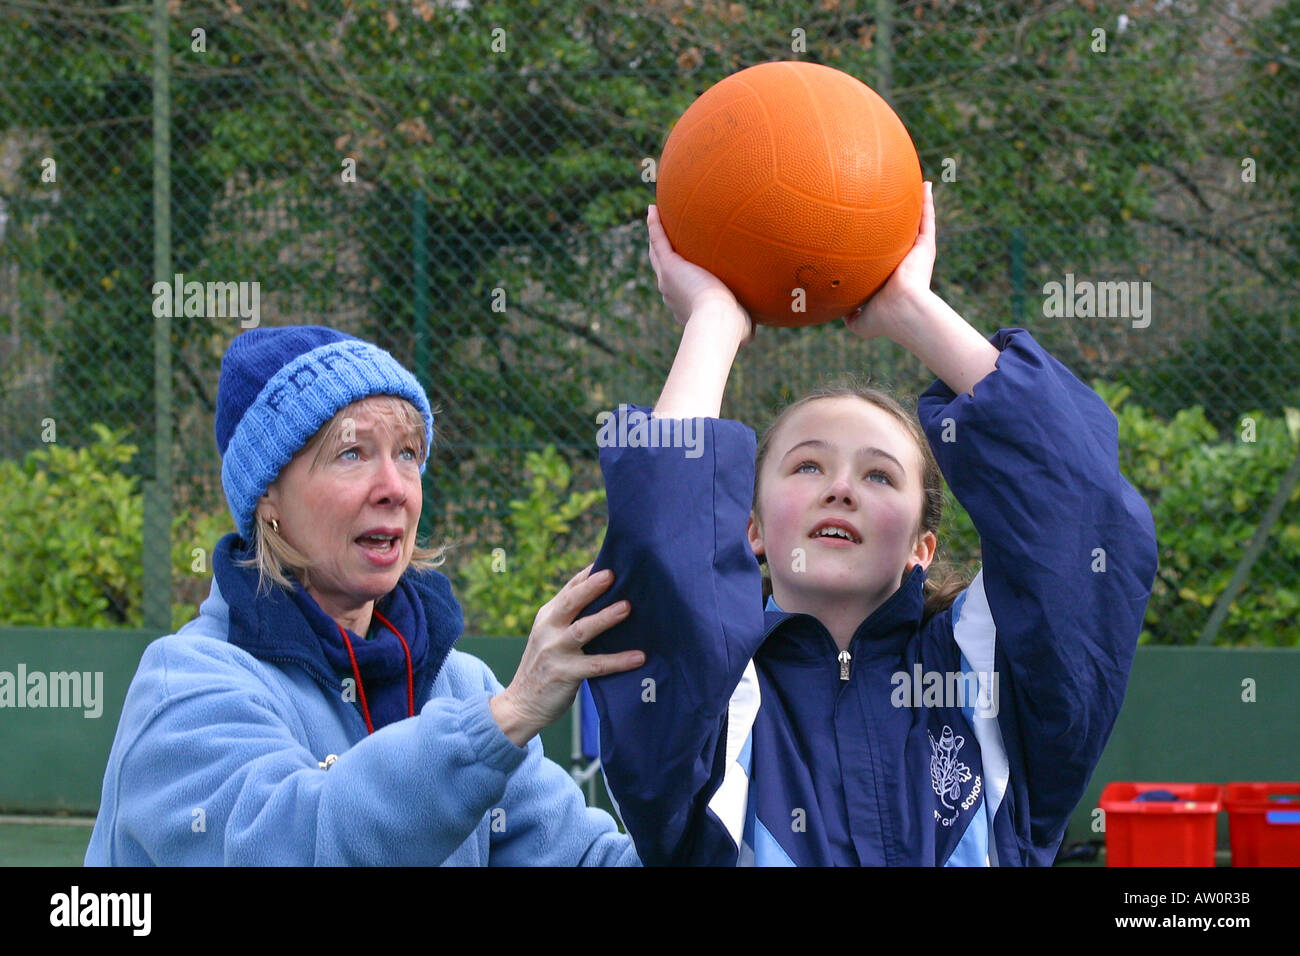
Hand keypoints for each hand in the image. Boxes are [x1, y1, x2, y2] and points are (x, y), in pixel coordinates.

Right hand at [490, 564, 641, 746]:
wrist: (521, 704)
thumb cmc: (545, 666)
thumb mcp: (550, 636)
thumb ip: (570, 618)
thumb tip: (609, 597)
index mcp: (547, 616)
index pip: (570, 588)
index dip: (590, 574)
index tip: (613, 559)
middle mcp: (548, 629)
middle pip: (571, 601)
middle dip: (592, 586)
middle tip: (614, 573)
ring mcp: (554, 651)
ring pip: (582, 629)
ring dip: (605, 618)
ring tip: (627, 607)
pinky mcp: (564, 673)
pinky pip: (596, 664)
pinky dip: (618, 660)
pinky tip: (638, 657)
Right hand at [647, 204, 754, 344]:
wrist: (719, 321)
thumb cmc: (734, 327)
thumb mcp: (743, 324)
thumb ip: (747, 319)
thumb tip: (760, 322)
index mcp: (687, 306)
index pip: (681, 289)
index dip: (681, 278)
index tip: (685, 270)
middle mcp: (672, 293)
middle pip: (663, 268)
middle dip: (663, 255)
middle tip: (661, 240)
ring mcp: (668, 279)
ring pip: (657, 252)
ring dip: (655, 235)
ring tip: (654, 217)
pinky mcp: (669, 266)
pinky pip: (659, 240)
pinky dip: (654, 225)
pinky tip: (653, 209)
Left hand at [844, 180, 936, 340]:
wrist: (901, 310)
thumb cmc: (882, 317)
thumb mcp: (859, 320)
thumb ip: (849, 316)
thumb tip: (837, 313)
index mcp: (890, 276)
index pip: (883, 257)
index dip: (878, 246)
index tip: (869, 232)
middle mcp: (903, 262)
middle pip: (901, 235)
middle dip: (899, 221)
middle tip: (893, 202)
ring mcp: (916, 253)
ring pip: (916, 224)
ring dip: (917, 205)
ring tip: (915, 185)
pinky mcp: (926, 247)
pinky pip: (927, 220)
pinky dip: (928, 203)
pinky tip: (926, 186)